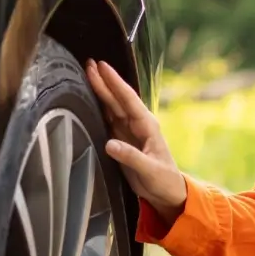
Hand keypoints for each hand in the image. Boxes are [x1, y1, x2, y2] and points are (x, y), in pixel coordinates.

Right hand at [84, 59, 187, 224]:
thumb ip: (131, 157)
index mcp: (146, 126)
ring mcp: (129, 131)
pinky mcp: (121, 140)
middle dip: (104, 80)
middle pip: (117, 99)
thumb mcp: (149, 171)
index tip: (102, 67)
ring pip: (112, 106)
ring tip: (87, 73)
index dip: (114, 83)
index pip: (127, 100)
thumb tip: (110, 144)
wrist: (167, 192)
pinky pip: (108, 119)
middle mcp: (137, 124)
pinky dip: (98, 107)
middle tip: (89, 63)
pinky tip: (89, 99)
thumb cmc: (163, 181)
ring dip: (100, 90)